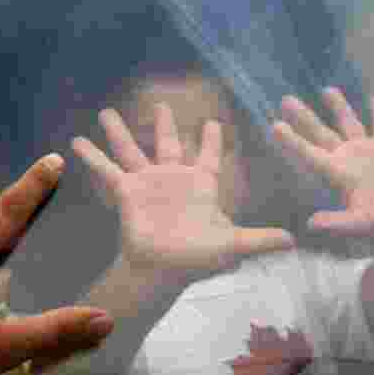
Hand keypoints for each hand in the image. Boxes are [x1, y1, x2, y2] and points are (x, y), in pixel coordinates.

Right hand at [72, 105, 294, 281]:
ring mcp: (147, 184)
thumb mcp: (232, 246)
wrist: (160, 269)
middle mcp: (172, 180)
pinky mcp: (127, 192)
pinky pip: (108, 169)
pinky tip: (77, 141)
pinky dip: (93, 156)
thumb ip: (260, 240)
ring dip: (119, 131)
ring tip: (106, 111)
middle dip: (166, 125)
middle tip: (161, 105)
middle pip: (169, 145)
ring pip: (133, 149)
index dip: (212, 142)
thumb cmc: (195, 259)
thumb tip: (296, 241)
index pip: (210, 158)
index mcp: (201, 187)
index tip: (212, 123)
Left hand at [273, 88, 373, 245]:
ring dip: (338, 106)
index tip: (275, 125)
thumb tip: (311, 224)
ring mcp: (367, 153)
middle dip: (304, 117)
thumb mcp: (362, 226)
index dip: (292, 140)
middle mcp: (348, 160)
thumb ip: (337, 223)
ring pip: (349, 124)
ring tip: (326, 89)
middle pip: (321, 133)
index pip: (309, 154)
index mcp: (338, 174)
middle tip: (285, 99)